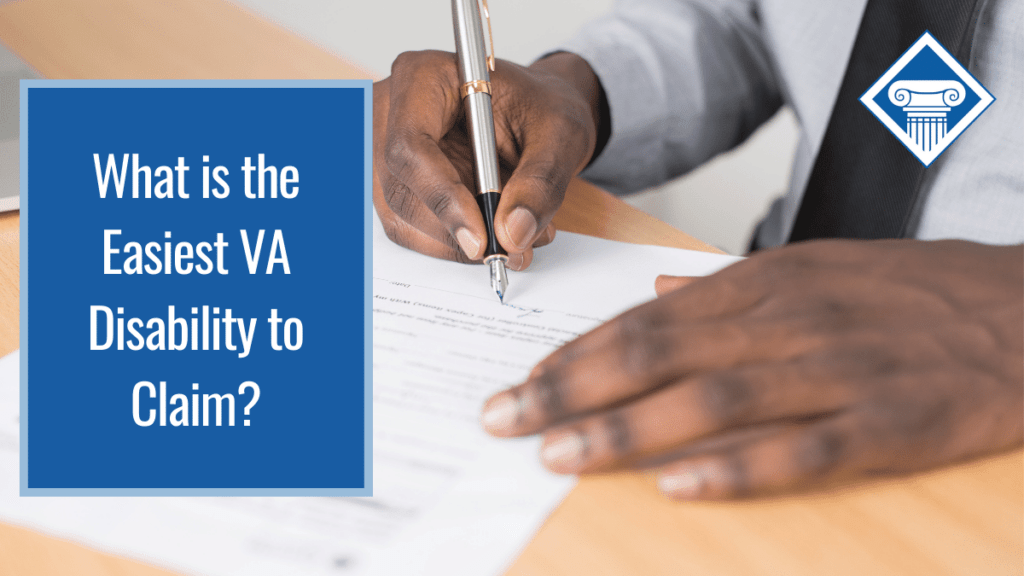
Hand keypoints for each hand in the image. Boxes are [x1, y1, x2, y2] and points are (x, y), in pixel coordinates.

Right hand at [373, 51, 603, 268]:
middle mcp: (390, 113)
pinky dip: (454, 243)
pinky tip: (495, 233)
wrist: (534, 113)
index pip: (411, 145)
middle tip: (510, 250)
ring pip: (403, 217)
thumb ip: (540, 181)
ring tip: (517, 240)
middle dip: (455, 230)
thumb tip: (512, 233)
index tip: (481, 238)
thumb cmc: (541, 107)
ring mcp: (385, 152)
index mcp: (422, 78)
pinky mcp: (397, 185)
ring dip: (458, 243)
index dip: (442, 197)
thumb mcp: (560, 134)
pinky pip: (412, 229)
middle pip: (402, 189)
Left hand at [480, 240, 1023, 499]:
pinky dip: (734, 469)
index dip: (577, 352)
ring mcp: (836, 372)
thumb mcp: (816, 265)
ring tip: (559, 454)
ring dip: (626, 428)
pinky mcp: (888, 424)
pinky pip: (800, 451)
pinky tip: (676, 486)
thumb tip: (660, 287)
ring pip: (711, 400)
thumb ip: (731, 283)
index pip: (645, 317)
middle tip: (505, 419)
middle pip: (657, 354)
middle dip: (570, 388)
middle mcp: (788, 321)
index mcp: (765, 283)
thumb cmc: (911, 291)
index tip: (522, 380)